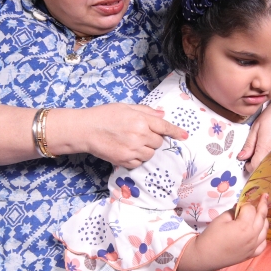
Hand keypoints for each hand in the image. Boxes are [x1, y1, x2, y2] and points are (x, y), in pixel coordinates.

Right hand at [55, 103, 187, 167]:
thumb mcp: (126, 107)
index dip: (176, 132)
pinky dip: (137, 158)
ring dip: (146, 149)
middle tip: (140, 133)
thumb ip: (146, 111)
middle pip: (158, 142)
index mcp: (141, 120)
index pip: (164, 127)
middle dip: (153, 139)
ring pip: (151, 154)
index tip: (185, 136)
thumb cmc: (104, 115)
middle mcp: (139, 135)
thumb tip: (162, 114)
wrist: (86, 130)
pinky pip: (140, 162)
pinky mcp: (125, 160)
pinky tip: (127, 150)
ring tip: (132, 142)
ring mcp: (132, 150)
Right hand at [177, 194, 269, 270]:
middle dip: (263, 205)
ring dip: (264, 219)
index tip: (241, 204)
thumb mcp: (221, 219)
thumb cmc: (211, 237)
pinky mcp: (252, 254)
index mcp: (244, 226)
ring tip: (261, 213)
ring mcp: (254, 246)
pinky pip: (263, 243)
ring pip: (265, 230)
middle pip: (262, 217)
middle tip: (264, 196)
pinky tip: (260, 232)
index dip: (246, 204)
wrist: (205, 256)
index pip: (250, 209)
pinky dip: (263, 236)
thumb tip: (240, 208)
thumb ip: (233, 211)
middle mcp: (253, 236)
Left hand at [238, 93, 270, 173]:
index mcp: (266, 148)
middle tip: (255, 157)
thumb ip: (249, 144)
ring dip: (268, 164)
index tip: (247, 161)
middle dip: (258, 166)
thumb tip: (241, 157)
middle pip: (265, 169)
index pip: (255, 167)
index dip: (249, 166)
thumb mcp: (256, 126)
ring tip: (265, 153)